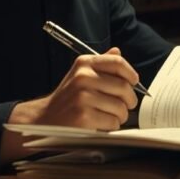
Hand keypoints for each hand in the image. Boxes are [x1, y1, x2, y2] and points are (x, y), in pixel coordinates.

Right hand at [0, 48, 139, 162]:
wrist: (45, 118)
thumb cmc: (68, 98)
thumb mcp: (80, 74)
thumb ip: (100, 64)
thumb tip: (117, 52)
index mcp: (84, 64)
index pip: (117, 62)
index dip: (131, 73)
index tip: (134, 82)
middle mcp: (83, 77)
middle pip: (123, 87)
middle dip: (129, 100)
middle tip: (125, 105)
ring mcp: (83, 97)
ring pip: (120, 107)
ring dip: (120, 116)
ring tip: (110, 116)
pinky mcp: (83, 116)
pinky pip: (113, 122)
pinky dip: (111, 126)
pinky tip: (101, 123)